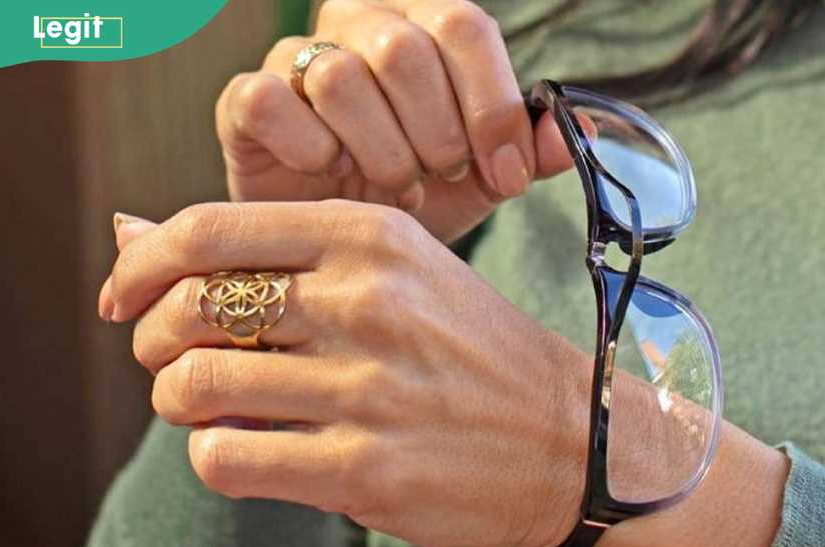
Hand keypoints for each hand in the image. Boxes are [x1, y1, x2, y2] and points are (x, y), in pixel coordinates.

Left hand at [103, 202, 588, 546]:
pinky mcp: (363, 469)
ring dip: (181, 403)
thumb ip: (273, 250)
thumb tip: (131, 233)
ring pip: (194, 386)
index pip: (208, 230)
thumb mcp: (395, 271)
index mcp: (372, 237)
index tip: (124, 297)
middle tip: (179, 361)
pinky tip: (248, 450)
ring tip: (215, 408)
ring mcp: (366, 388)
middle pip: (189, 308)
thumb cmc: (470, 351)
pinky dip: (214, 456)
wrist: (573, 441)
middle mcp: (367, 301)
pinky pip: (225, 459)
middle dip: (157, 341)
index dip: (141, 265)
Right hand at [217, 0, 575, 242]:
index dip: (492, 104)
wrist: (337, 244)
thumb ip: (528, 151)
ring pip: (343, 78)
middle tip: (441, 177)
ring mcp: (295, 58)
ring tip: (395, 186)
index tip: (507, 173)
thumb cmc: (411, 199)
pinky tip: (333, 175)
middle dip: (437, 133)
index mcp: (421, 24)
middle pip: (405, 48)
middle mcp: (355, 24)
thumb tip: (580, 130)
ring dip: (382, 151)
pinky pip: (273, 103)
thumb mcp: (482, 179)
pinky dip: (313, 150)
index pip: (464, 26)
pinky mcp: (244, 101)